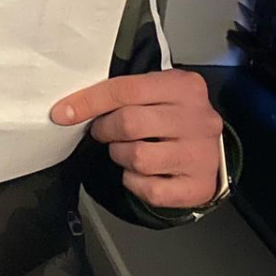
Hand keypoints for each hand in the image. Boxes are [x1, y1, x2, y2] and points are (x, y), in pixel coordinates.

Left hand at [50, 69, 222, 208]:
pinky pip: (150, 189)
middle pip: (129, 123)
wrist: (213, 150)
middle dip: (105, 130)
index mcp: (184, 86)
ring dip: (120, 156)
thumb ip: (121, 94)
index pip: (125, 89)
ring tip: (127, 150)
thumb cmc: (174, 117)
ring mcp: (202, 154)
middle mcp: (198, 119)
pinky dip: (135, 182)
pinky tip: (141, 172)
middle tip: (104, 131)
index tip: (62, 113)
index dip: (88, 101)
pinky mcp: (199, 186)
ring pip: (138, 158)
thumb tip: (70, 108)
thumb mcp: (155, 92)